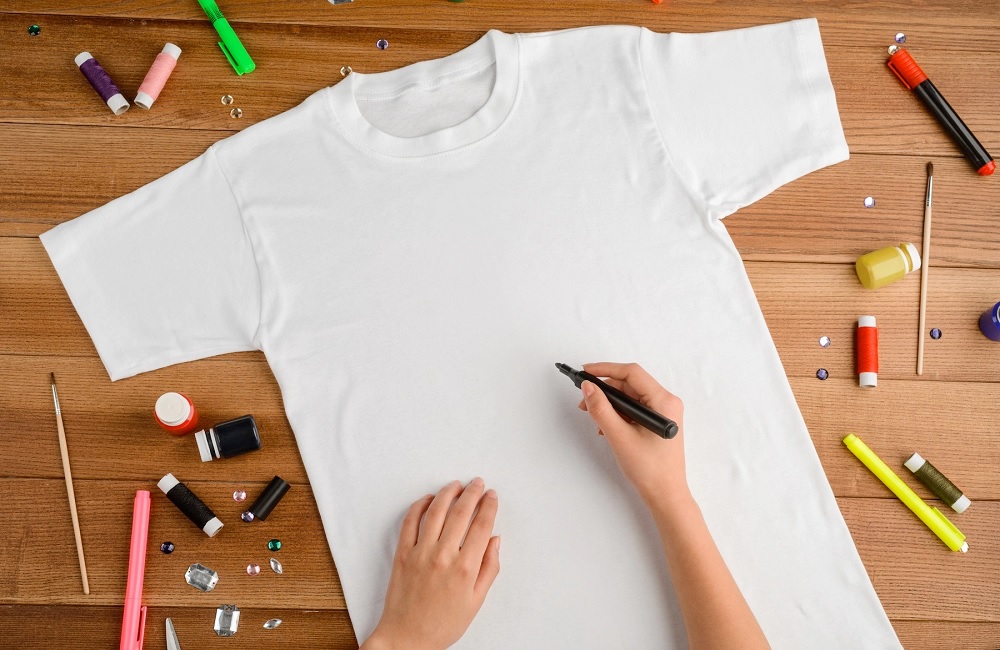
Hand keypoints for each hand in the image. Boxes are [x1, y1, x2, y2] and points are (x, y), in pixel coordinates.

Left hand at [362, 479, 500, 649]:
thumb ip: (489, 568)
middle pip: (461, 512)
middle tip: (478, 483)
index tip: (492, 496)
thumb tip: (495, 540)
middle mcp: (444, 555)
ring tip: (456, 485)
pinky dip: (420, 505)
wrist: (407, 638)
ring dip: (448, 493)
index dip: (489, 506)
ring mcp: (421, 552)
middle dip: (472, 493)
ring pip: (436, 511)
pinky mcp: (402, 553)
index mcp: (466, 568)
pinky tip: (429, 499)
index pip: (481, 525)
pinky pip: (410, 521)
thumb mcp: (476, 601)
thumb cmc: (443, 624)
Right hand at [578, 362, 689, 507]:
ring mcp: (663, 412)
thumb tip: (588, 388)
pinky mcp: (657, 422)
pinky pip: (634, 409)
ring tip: (594, 419)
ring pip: (630, 397)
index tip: (585, 372)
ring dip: (610, 404)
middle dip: (605, 391)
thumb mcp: (619, 437)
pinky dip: (617, 414)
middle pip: (629, 384)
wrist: (665, 495)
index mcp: (664, 401)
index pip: (631, 373)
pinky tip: (606, 427)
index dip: (606, 369)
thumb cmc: (650, 470)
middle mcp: (666, 402)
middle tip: (584, 401)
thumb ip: (601, 409)